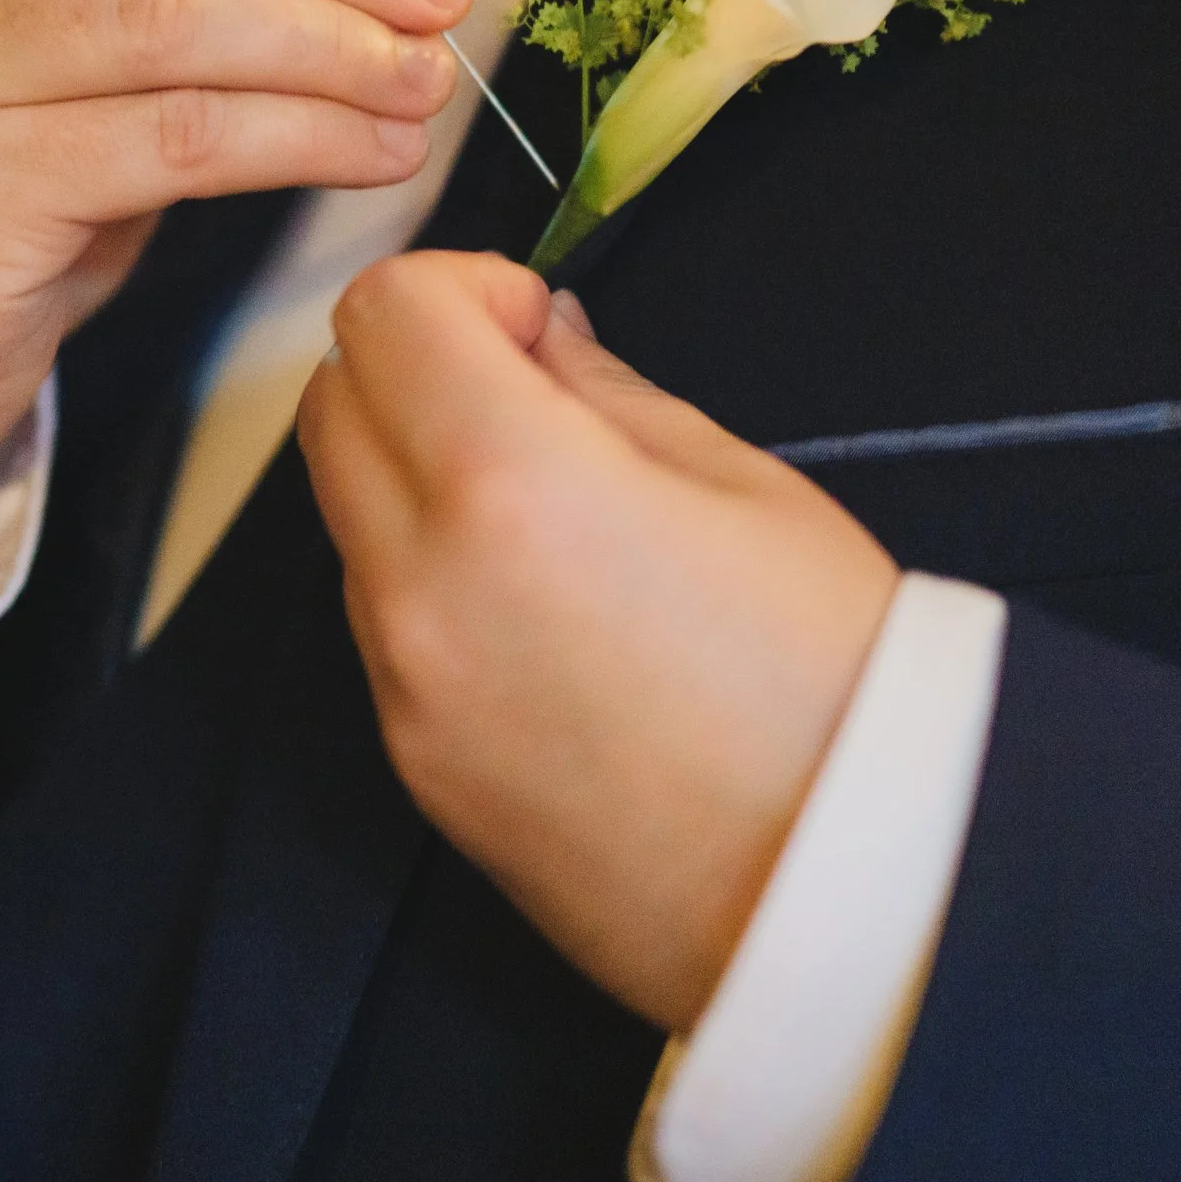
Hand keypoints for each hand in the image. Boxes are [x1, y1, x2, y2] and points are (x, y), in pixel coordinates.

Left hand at [297, 252, 899, 1030]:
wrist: (847, 894)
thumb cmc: (835, 681)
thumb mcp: (742, 484)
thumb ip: (605, 393)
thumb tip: (536, 340)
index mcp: (507, 487)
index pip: (384, 315)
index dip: (459, 287)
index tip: (532, 324)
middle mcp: (419, 584)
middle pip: (333, 402)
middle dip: (415, 362)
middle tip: (529, 389)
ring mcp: (402, 683)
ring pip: (346, 514)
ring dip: (414, 469)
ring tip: (554, 511)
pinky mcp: (413, 760)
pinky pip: (379, 620)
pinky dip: (428, 573)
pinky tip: (545, 609)